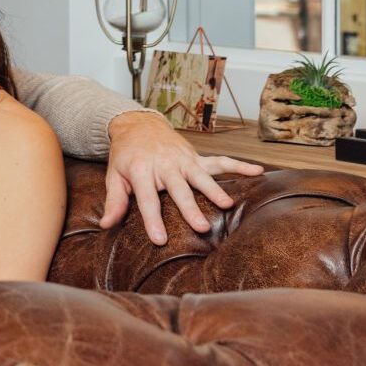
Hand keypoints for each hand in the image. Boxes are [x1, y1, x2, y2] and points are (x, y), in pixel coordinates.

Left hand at [98, 110, 263, 244]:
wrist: (138, 125)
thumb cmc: (125, 156)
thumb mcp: (114, 176)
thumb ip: (114, 200)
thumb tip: (107, 224)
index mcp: (141, 171)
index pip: (147, 199)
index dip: (152, 220)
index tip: (159, 240)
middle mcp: (165, 165)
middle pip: (179, 189)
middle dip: (190, 208)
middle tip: (201, 227)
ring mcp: (183, 160)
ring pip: (201, 176)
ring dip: (215, 190)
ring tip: (228, 205)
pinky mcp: (196, 157)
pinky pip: (220, 161)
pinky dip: (239, 165)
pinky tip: (258, 171)